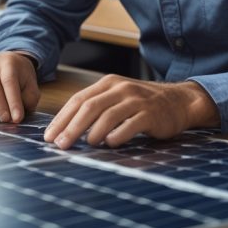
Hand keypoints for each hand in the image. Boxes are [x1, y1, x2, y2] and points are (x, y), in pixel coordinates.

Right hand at [0, 52, 39, 122]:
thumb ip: (28, 100)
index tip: (17, 118)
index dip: (13, 102)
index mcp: (7, 62)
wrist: (6, 65)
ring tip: (0, 113)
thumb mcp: (31, 86)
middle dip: (1, 109)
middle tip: (8, 120)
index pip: (8, 82)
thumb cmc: (20, 79)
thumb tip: (16, 118)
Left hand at [43, 74, 219, 148]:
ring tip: (85, 144)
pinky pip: (130, 124)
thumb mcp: (117, 98)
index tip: (49, 136)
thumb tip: (67, 129)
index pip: (78, 100)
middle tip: (60, 144)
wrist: (177, 101)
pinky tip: (110, 143)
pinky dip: (118, 134)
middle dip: (71, 127)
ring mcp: (135, 100)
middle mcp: (119, 88)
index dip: (62, 118)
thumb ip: (96, 108)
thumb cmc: (141, 104)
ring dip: (93, 131)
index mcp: (107, 83)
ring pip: (108, 115)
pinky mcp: (150, 114)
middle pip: (89, 107)